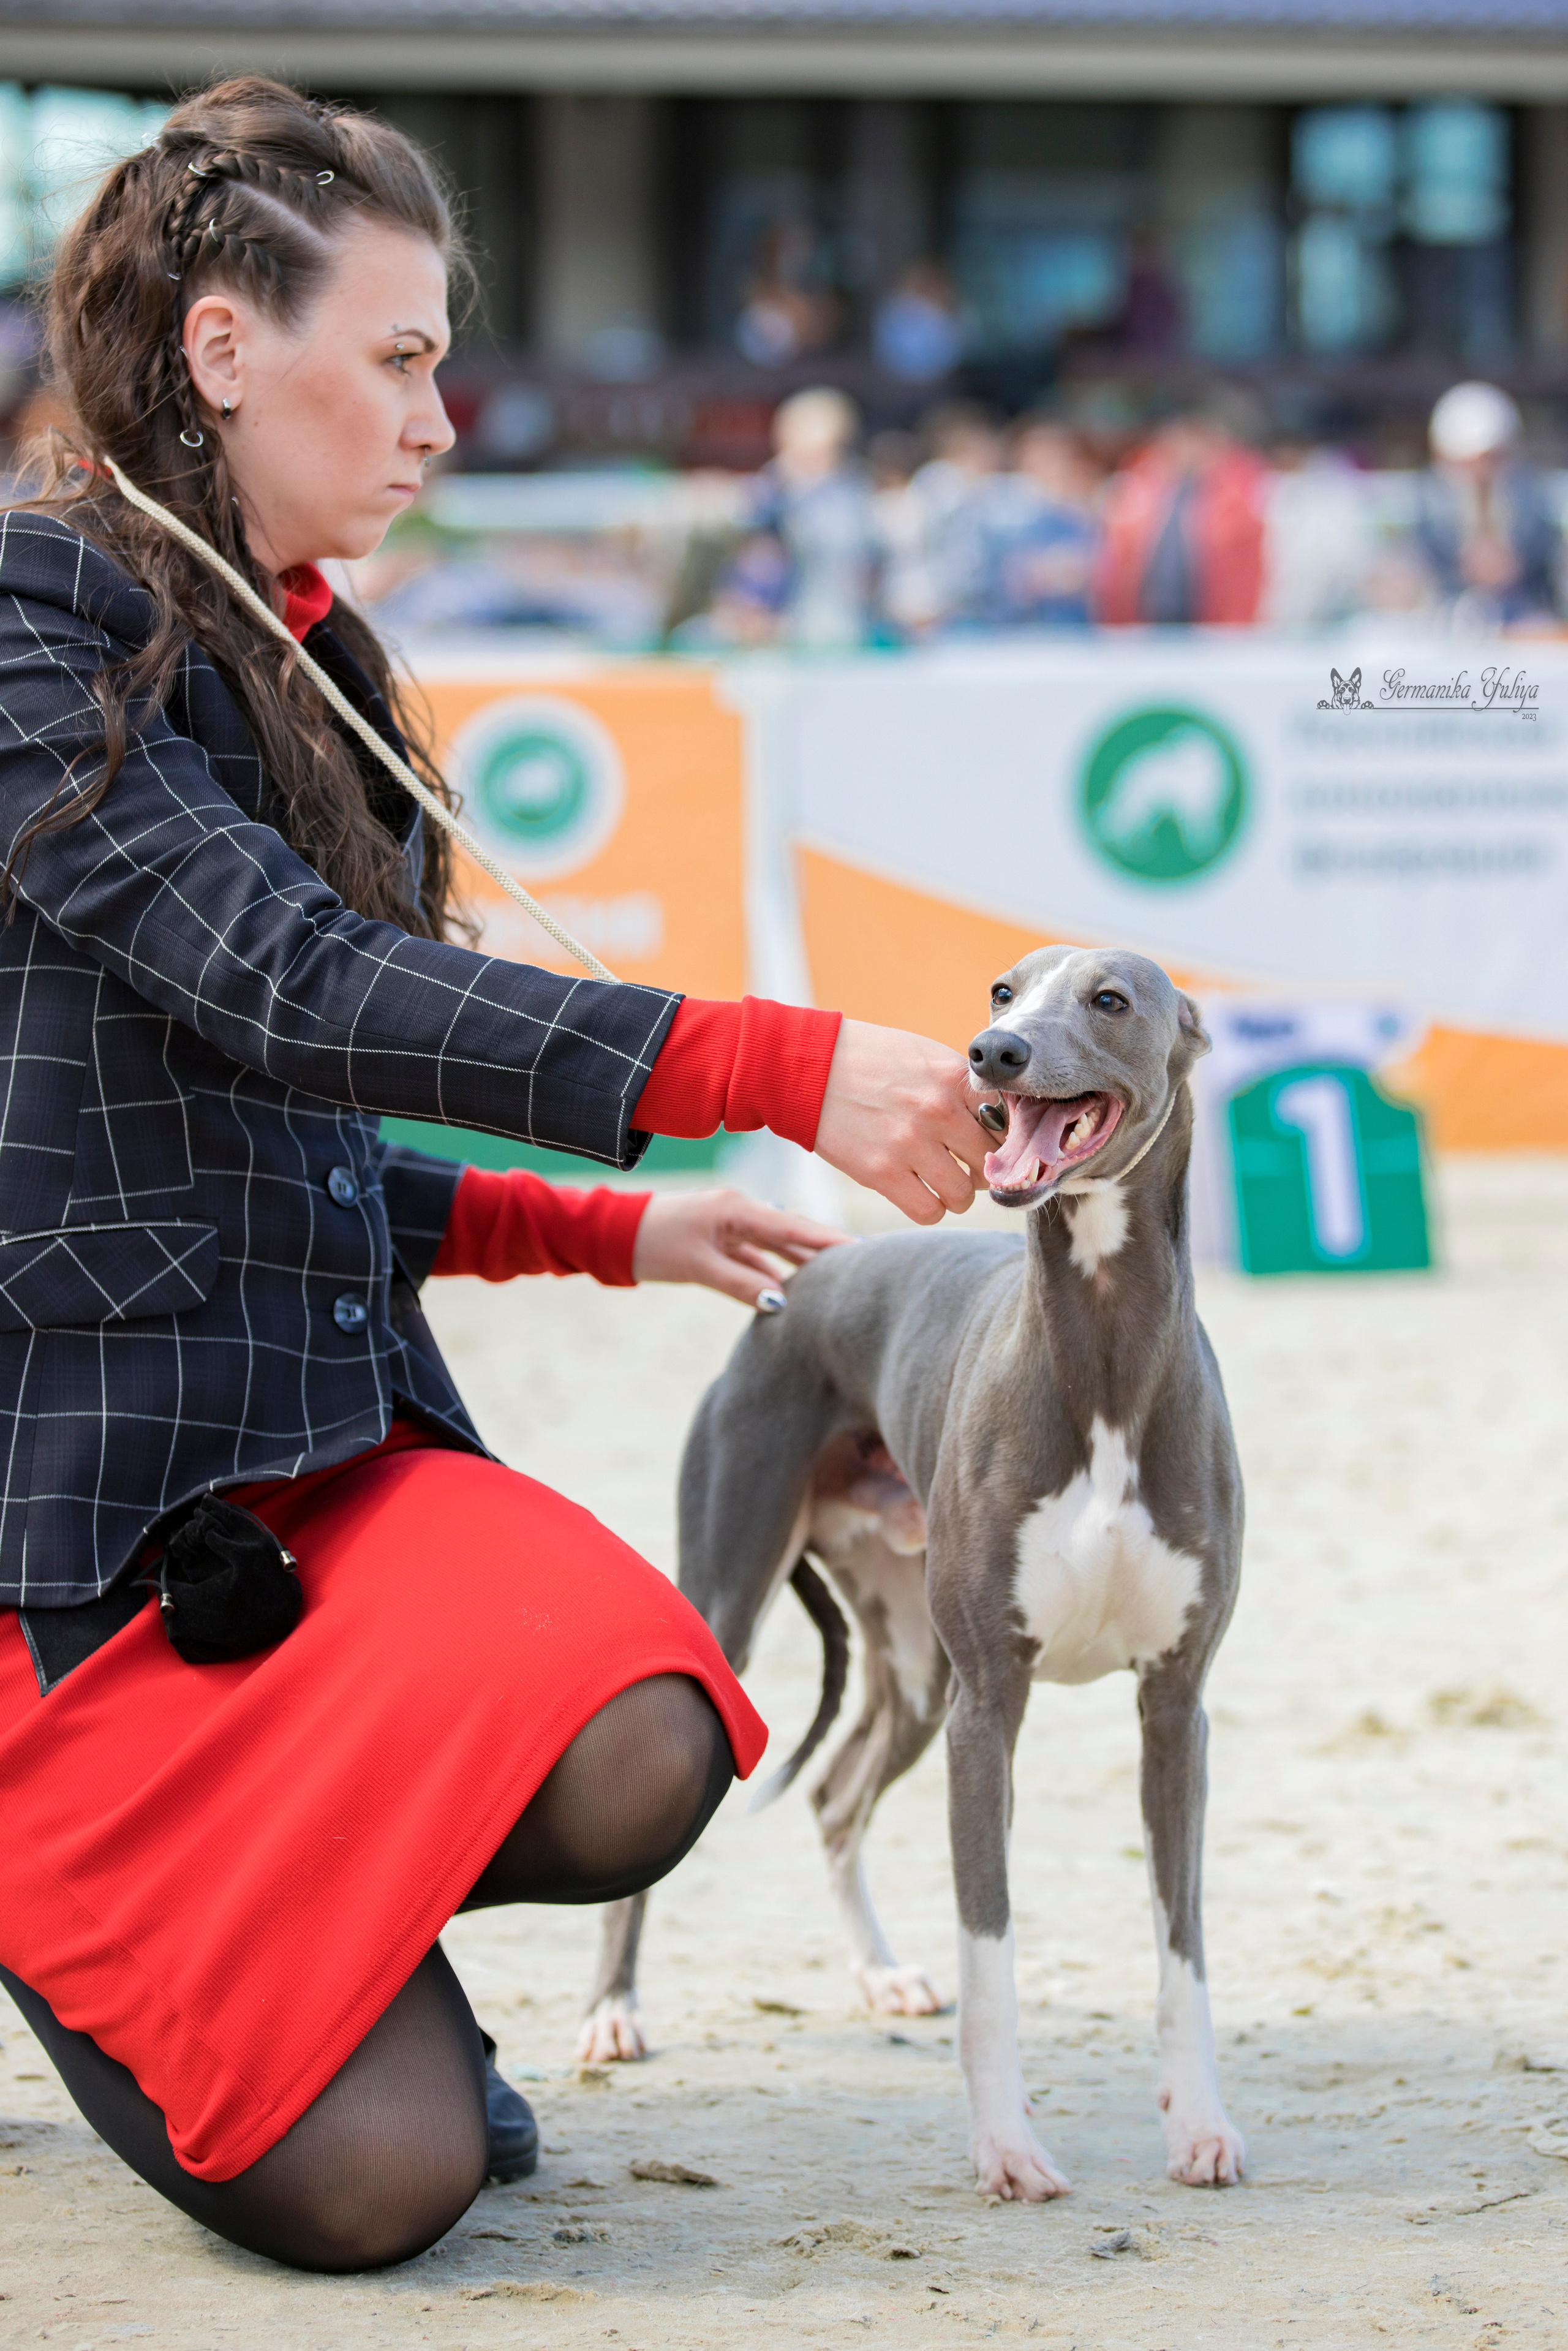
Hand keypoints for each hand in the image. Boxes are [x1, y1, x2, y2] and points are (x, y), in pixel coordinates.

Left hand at [631, 1187, 849, 1308]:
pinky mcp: (721, 1243)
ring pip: (776, 1248)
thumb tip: (781, 1303)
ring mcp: (731, 1228)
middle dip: (825, 1249)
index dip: (828, 1239)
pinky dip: (773, 1274)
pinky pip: (756, 1258)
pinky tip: (794, 1292)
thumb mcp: (698, 1265)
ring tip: (839, 1279)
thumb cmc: (653, 1243)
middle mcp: (740, 1213)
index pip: (793, 1226)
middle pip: (792, 1233)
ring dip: (802, 1264)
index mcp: (738, 1209)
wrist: (616, 1236)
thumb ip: (741, 1283)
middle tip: (866, 1263)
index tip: (863, 1249)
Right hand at [813, 1017, 986, 1225]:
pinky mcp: (881, 1172)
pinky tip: (919, 1191)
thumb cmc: (871, 1059)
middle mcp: (938, 1111)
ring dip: (957, 1193)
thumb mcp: (925, 1056)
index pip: (1009, 1122)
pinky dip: (930, 1207)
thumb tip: (1000, 1117)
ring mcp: (909, 1144)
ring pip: (964, 1195)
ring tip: (941, 1180)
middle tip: (965, 1165)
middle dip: (982, 1169)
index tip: (994, 1142)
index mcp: (953, 1078)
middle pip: (991, 1162)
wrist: (810, 1067)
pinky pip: (928, 1211)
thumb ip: (962, 1085)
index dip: (1005, 1138)